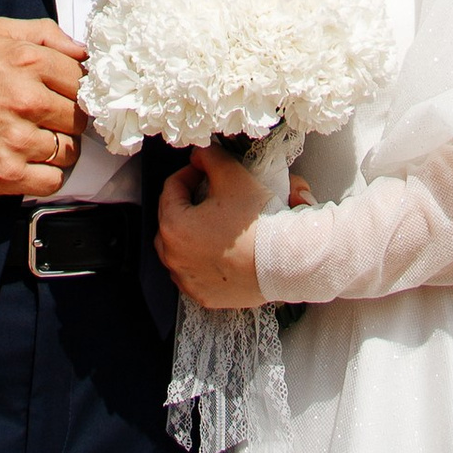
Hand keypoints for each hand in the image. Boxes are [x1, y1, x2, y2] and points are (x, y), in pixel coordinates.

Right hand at [0, 18, 87, 197]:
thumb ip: (46, 33)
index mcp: (27, 61)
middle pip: (78, 117)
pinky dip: (46, 175)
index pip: (81, 80)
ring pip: (69, 151)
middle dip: (66, 118)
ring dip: (58, 148)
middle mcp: (26, 100)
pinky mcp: (7, 173)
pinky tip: (29, 161)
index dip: (75, 88)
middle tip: (48, 118)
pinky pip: (52, 181)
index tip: (65, 95)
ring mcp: (17, 140)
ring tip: (35, 139)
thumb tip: (82, 51)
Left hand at [153, 148, 269, 310]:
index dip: (190, 174)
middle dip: (187, 203)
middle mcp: (173, 257)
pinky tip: (218, 249)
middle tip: (209, 194)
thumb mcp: (231, 174)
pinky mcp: (203, 296)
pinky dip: (199, 260)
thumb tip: (198, 156)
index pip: (171, 188)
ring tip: (214, 221)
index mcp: (173, 226)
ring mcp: (187, 280)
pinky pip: (192, 272)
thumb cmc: (255, 223)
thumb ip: (208, 157)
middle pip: (170, 219)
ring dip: (190, 232)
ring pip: (178, 248)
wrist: (282, 261)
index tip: (205, 172)